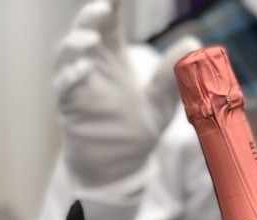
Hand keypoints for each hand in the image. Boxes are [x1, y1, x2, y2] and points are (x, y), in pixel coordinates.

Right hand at [54, 1, 199, 188]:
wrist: (120, 167)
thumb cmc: (137, 129)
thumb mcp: (162, 100)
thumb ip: (172, 74)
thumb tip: (193, 43)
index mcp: (113, 56)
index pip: (111, 21)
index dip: (114, 3)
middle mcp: (92, 64)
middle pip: (87, 30)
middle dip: (93, 15)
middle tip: (105, 5)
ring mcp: (78, 84)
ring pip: (68, 54)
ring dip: (77, 42)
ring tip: (92, 37)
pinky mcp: (70, 107)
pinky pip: (64, 87)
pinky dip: (72, 76)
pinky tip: (85, 69)